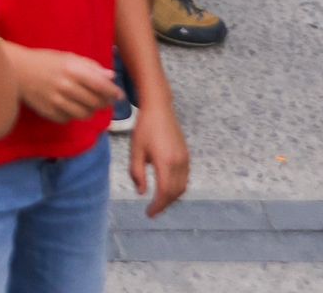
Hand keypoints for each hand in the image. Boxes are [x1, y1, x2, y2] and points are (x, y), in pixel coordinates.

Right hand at [7, 47, 121, 123]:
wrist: (18, 71)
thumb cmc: (46, 61)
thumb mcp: (68, 57)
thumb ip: (91, 67)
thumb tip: (111, 77)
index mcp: (72, 70)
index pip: (100, 86)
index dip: (114, 92)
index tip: (119, 95)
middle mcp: (65, 87)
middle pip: (95, 102)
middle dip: (105, 102)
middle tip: (106, 100)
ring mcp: (56, 102)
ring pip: (84, 114)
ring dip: (92, 110)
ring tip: (91, 104)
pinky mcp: (50, 114)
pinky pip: (70, 119)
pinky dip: (75, 114)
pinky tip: (73, 106)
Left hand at [131, 99, 190, 215]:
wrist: (159, 108)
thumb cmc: (144, 128)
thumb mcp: (135, 150)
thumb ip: (137, 173)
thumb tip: (142, 192)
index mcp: (165, 161)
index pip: (164, 192)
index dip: (158, 206)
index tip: (149, 213)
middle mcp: (178, 162)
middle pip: (175, 192)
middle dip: (164, 204)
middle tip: (153, 211)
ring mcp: (185, 158)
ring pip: (182, 187)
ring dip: (171, 197)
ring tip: (159, 202)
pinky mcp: (186, 155)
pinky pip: (184, 178)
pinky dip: (177, 188)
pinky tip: (166, 188)